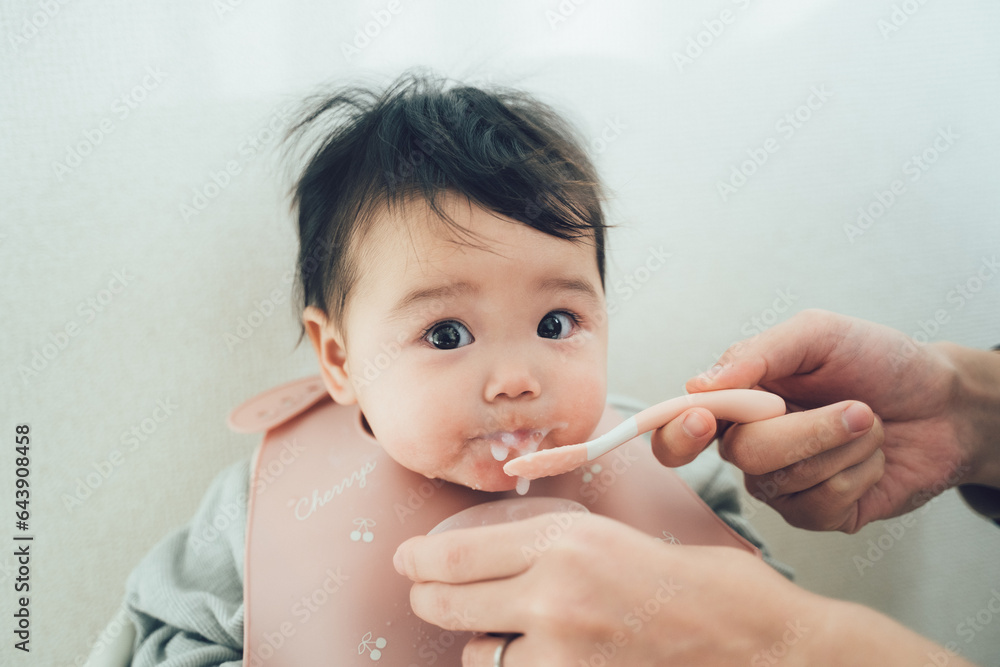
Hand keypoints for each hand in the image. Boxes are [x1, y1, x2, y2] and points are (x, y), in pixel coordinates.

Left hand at [393, 511, 972, 665]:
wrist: (755, 640)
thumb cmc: (696, 583)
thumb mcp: (614, 539)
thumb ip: (549, 546)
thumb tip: (490, 559)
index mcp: (565, 537)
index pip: (458, 551)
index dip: (421, 559)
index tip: (408, 561)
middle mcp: (553, 588)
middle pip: (449, 601)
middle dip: (430, 599)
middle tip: (428, 594)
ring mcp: (561, 646)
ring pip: (477, 653)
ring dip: (481, 645)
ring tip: (504, 634)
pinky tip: (536, 657)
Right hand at [652, 309, 998, 532]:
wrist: (946, 402)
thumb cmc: (879, 361)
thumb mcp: (818, 335)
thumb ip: (756, 354)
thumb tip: (698, 385)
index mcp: (737, 401)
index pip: (678, 429)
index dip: (677, 433)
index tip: (702, 420)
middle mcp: (750, 446)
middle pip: (742, 455)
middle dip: (805, 430)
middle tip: (858, 407)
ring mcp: (782, 484)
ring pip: (784, 480)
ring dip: (843, 445)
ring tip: (870, 422)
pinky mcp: (817, 514)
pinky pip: (819, 504)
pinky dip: (859, 474)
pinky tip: (871, 458)